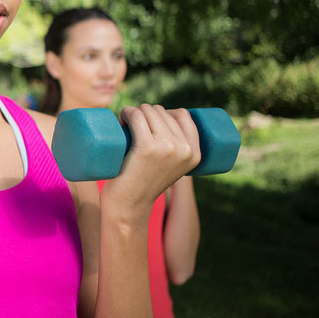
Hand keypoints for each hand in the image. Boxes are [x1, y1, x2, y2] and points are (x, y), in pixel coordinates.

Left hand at [101, 104, 200, 223]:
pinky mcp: (146, 147)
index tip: (151, 122)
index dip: (165, 112)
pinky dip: (127, 111)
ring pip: (147, 111)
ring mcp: (166, 147)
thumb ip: (178, 150)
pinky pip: (136, 116)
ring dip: (133, 112)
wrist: (130, 206)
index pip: (182, 115)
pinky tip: (122, 117)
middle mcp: (184, 149)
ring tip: (125, 126)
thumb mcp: (172, 167)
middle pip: (161, 111)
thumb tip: (173, 118)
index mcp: (195, 154)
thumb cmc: (146, 183)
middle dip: (145, 113)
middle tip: (132, 129)